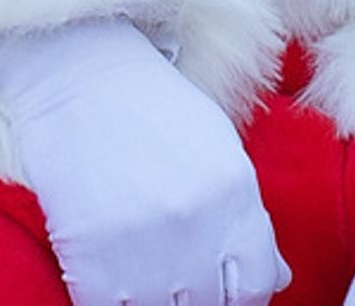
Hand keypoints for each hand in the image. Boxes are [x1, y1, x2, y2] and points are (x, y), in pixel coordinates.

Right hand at [0, 16, 288, 305]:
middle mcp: (197, 223)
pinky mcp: (91, 256)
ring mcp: (143, 244)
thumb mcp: (218, 148)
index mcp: (235, 193)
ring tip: (148, 284)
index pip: (256, 286)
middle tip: (183, 289)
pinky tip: (112, 285)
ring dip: (157, 304)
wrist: (77, 71)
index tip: (226, 295)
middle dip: (200, 301)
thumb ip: (248, 218)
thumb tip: (276, 278)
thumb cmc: (150, 106)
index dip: (243, 299)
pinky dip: (113, 304)